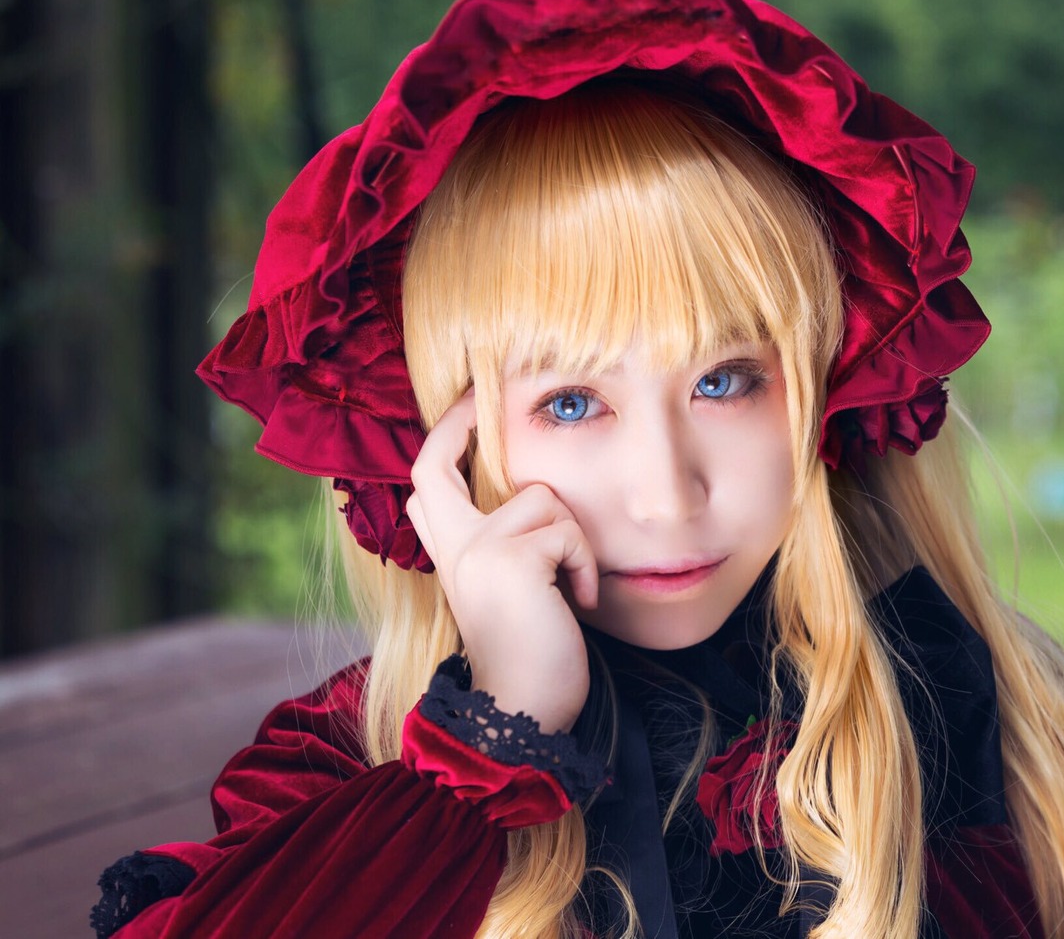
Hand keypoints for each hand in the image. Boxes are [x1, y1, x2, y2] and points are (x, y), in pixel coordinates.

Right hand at [406, 391, 595, 733]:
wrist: (522, 716)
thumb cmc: (531, 659)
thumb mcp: (509, 593)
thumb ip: (502, 547)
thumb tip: (529, 498)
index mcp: (451, 555)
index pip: (428, 483)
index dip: (443, 438)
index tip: (468, 403)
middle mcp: (453, 547)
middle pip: (437, 466)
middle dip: (461, 423)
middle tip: (482, 398)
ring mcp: (477, 550)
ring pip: (542, 497)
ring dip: (573, 540)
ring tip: (571, 587)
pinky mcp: (511, 559)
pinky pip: (568, 531)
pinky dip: (585, 566)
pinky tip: (578, 603)